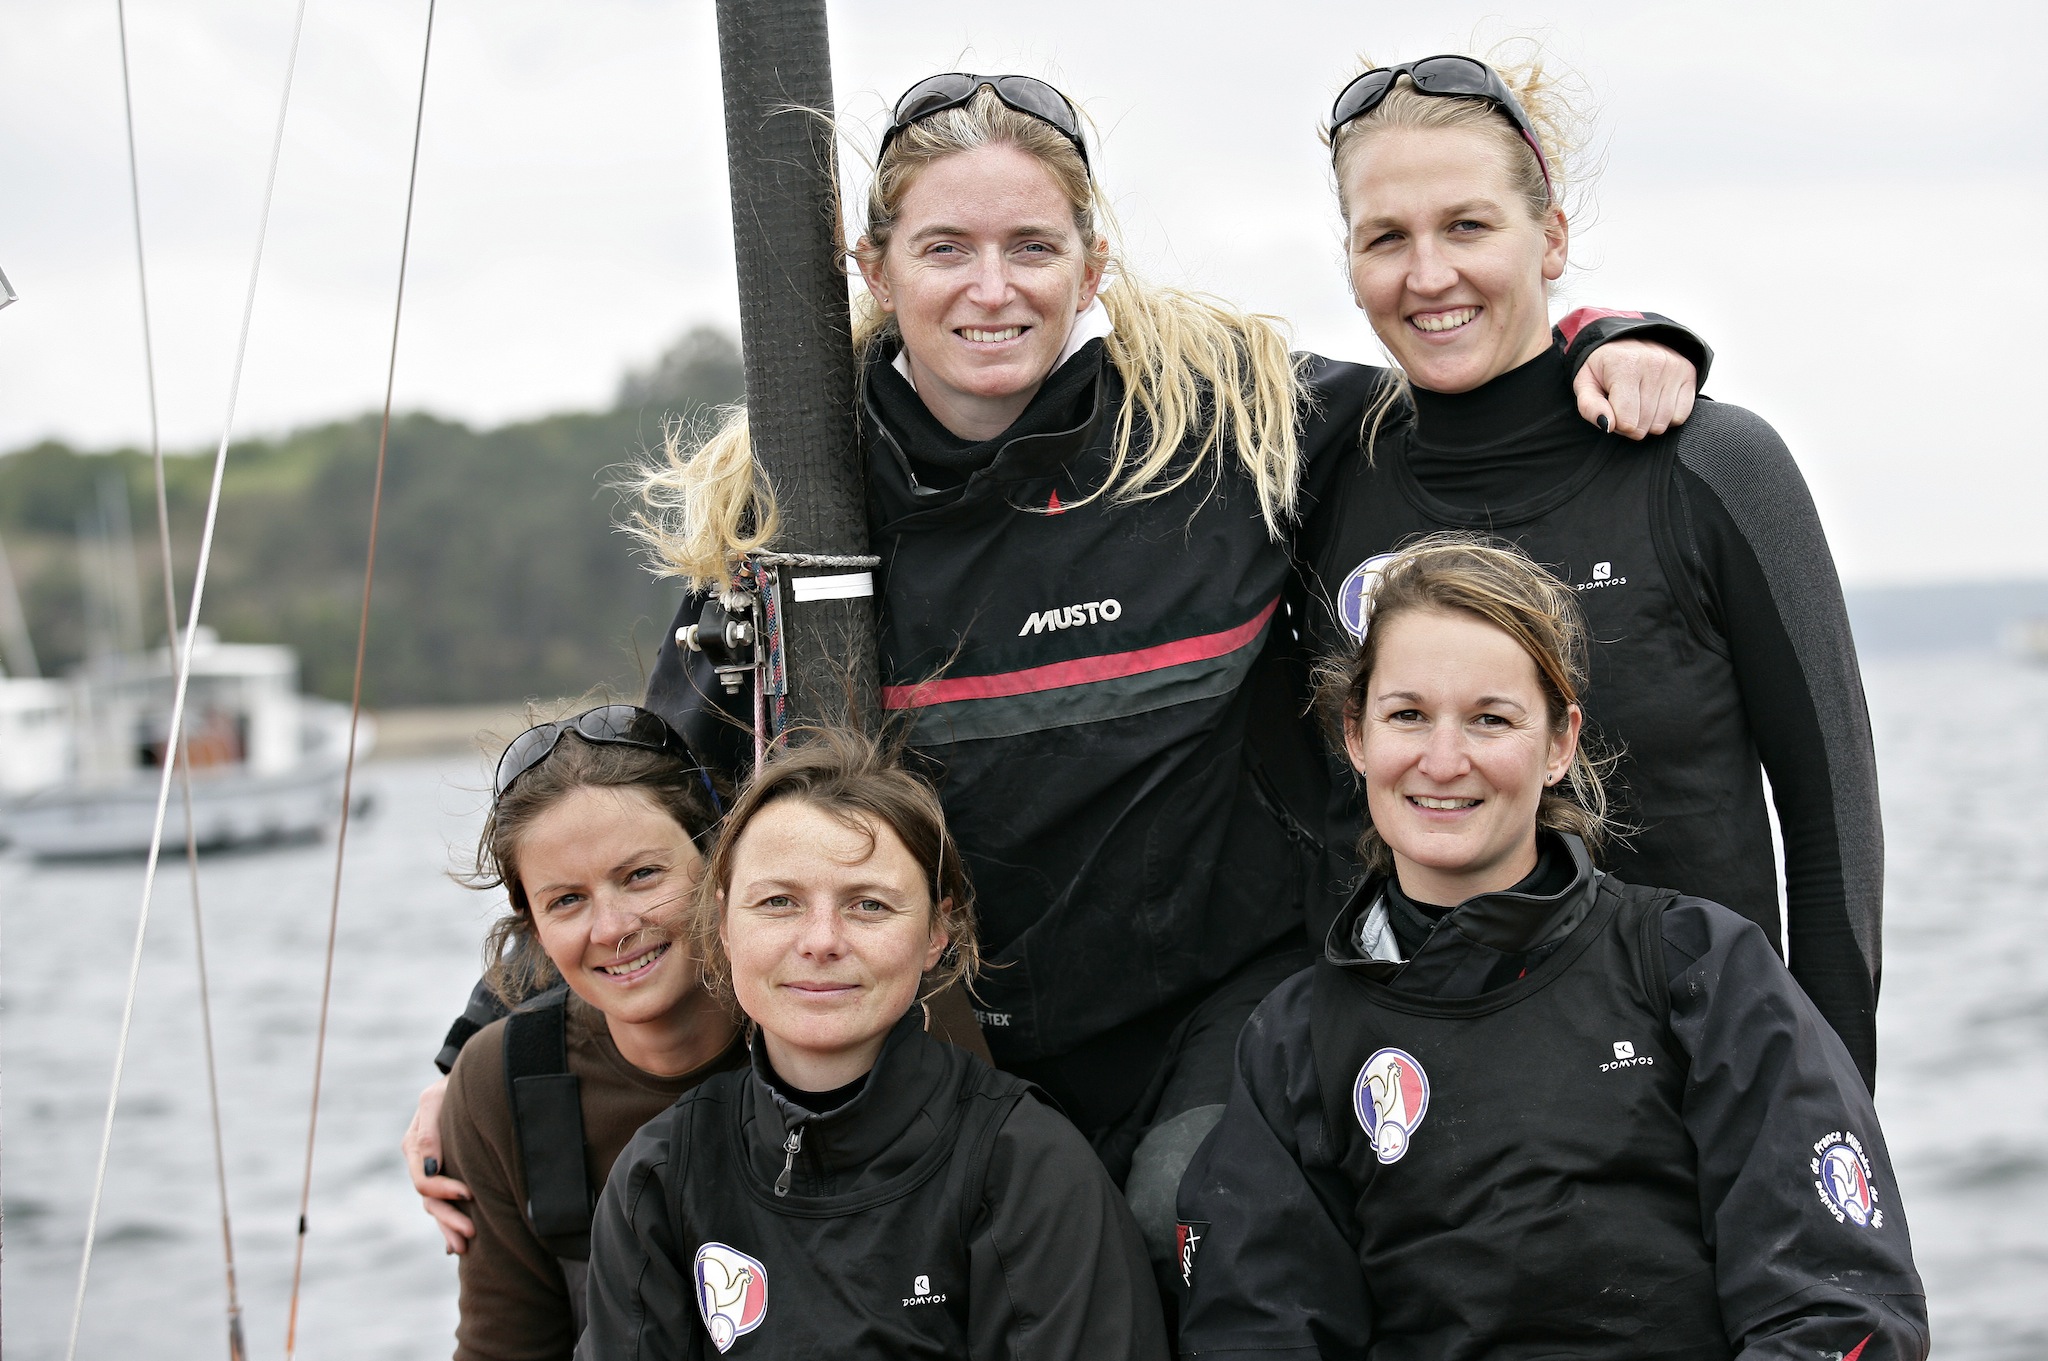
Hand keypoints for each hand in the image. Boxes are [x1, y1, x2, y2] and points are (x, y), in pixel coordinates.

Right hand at [402, 1076, 474, 1254]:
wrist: (466, 1080)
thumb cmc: (453, 1086)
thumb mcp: (436, 1100)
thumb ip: (429, 1132)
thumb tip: (430, 1168)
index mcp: (413, 1146)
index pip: (424, 1179)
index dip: (445, 1190)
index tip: (469, 1193)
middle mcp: (420, 1162)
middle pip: (429, 1200)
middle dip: (449, 1218)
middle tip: (472, 1233)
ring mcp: (431, 1170)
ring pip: (435, 1206)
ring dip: (448, 1227)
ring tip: (466, 1246)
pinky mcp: (445, 1173)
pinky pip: (443, 1203)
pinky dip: (448, 1223)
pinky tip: (455, 1244)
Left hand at [1574, 339, 1696, 438]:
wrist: (1627, 340)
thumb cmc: (1603, 367)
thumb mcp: (1585, 383)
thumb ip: (1589, 407)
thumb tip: (1607, 425)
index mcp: (1625, 365)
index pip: (1626, 422)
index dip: (1614, 425)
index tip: (1610, 411)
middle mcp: (1654, 364)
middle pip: (1644, 425)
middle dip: (1631, 425)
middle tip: (1623, 408)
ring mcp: (1674, 368)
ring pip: (1662, 423)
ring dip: (1648, 423)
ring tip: (1638, 405)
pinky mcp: (1688, 372)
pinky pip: (1680, 416)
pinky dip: (1667, 417)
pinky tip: (1655, 403)